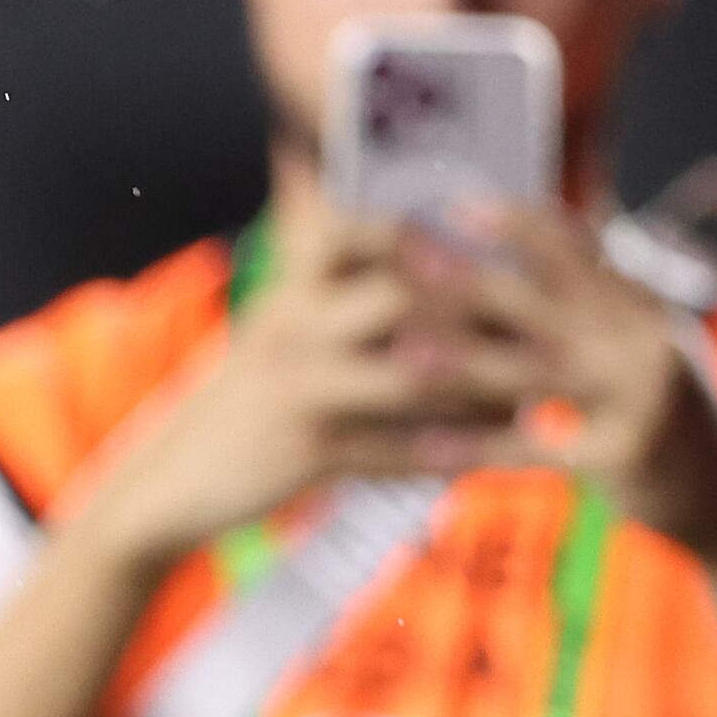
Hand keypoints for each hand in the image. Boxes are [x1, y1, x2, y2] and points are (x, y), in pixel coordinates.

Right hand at [60, 187, 520, 579]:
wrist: (167, 483)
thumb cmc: (241, 405)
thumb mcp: (275, 331)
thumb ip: (335, 290)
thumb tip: (425, 258)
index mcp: (290, 288)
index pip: (370, 233)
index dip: (440, 239)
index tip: (500, 254)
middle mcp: (295, 326)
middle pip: (410, 298)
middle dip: (486, 316)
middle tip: (549, 332)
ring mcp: (301, 389)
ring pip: (417, 377)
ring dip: (483, 391)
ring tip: (535, 399)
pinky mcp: (307, 453)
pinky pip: (399, 451)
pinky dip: (452, 455)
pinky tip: (494, 458)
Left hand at [427, 200, 716, 557]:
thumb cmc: (671, 424)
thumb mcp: (653, 350)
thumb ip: (611, 301)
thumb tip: (576, 230)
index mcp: (649, 309)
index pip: (582, 251)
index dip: (520, 224)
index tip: (458, 204)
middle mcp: (648, 343)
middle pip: (548, 301)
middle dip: (474, 278)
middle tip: (408, 258)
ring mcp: (640, 399)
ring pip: (535, 371)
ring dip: (465, 360)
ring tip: (404, 353)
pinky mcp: (624, 456)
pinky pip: (534, 451)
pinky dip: (477, 448)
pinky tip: (424, 448)